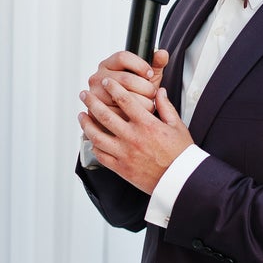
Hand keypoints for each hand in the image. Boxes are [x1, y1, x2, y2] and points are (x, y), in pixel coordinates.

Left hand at [78, 79, 192, 193]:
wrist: (181, 180)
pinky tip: (91, 139)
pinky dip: (94, 146)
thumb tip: (159, 91)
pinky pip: (101, 155)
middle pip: (105, 115)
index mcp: (147, 124)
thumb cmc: (181, 154)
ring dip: (86, 124)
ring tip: (82, 115)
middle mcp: (132, 137)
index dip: (112, 88)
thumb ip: (166, 107)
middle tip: (84, 94)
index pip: (124, 100)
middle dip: (92, 102)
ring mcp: (124, 153)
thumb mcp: (177, 126)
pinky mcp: (121, 168)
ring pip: (97, 136)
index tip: (105, 82)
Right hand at [83, 50, 168, 115]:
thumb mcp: (146, 77)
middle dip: (145, 87)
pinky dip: (133, 114)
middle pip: (125, 78)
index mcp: (108, 64)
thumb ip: (155, 64)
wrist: (123, 116)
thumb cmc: (134, 93)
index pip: (123, 57)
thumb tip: (163, 54)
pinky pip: (119, 112)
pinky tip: (139, 113)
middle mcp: (98, 77)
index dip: (140, 65)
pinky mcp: (96, 111)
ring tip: (148, 104)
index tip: (150, 74)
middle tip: (152, 93)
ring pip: (123, 96)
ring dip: (142, 101)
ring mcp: (95, 94)